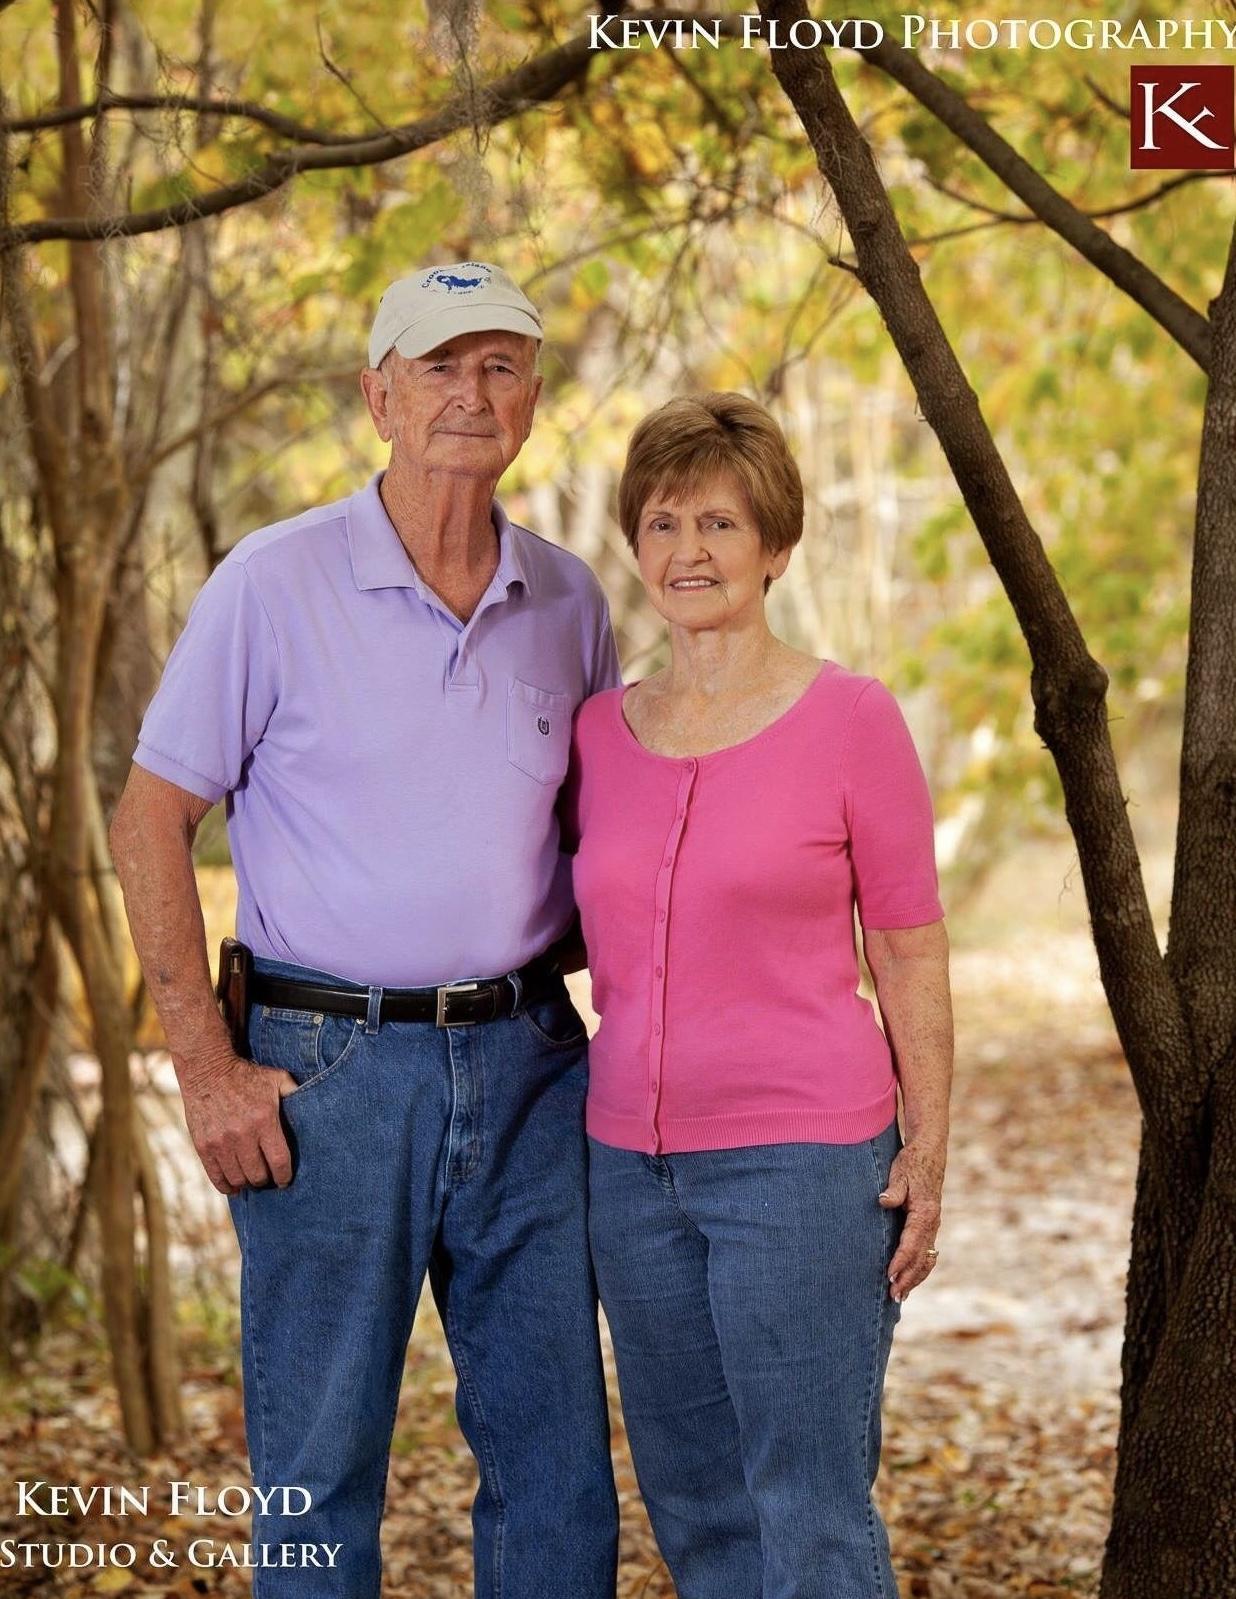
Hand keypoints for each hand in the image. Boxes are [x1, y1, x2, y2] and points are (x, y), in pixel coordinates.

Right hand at [179, 1053, 298, 1195]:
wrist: (208, 1070)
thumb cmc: (247, 1075)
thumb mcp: (277, 1079)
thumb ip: (295, 1094)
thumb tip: (315, 1107)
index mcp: (264, 1120)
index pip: (279, 1161)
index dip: (284, 1176)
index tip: (285, 1180)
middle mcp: (243, 1135)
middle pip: (258, 1175)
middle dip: (266, 1179)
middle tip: (268, 1177)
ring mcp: (221, 1142)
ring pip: (238, 1179)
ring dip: (247, 1183)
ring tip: (252, 1179)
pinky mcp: (203, 1146)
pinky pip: (216, 1177)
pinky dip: (226, 1186)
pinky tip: (234, 1187)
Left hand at [878, 1137, 944, 1302]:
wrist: (929, 1151)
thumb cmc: (912, 1162)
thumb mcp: (900, 1172)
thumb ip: (894, 1189)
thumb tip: (883, 1201)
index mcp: (925, 1213)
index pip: (911, 1244)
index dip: (900, 1261)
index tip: (889, 1276)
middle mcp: (932, 1222)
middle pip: (921, 1257)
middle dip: (908, 1278)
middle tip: (894, 1296)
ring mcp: (933, 1225)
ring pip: (927, 1258)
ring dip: (915, 1277)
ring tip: (902, 1295)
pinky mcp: (930, 1224)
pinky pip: (927, 1251)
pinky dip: (921, 1268)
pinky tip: (912, 1278)